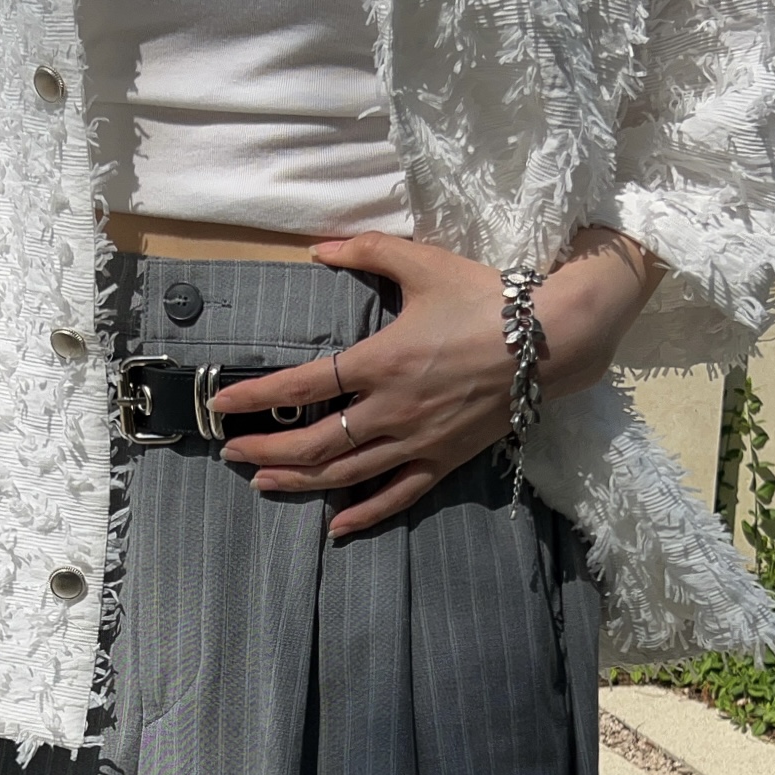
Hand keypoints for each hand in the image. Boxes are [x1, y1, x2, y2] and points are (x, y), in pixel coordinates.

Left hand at [213, 225, 662, 536]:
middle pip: (315, 442)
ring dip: (299, 480)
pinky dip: (364, 514)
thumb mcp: (423, 264)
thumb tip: (319, 247)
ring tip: (263, 481)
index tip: (223, 406)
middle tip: (233, 452)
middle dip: (267, 448)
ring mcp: (417, 442)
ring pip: (346, 474)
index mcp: (381, 361)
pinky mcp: (443, 461)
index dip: (257, 397)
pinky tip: (335, 526)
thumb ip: (367, 251)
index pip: (303, 385)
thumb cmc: (486, 298)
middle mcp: (392, 410)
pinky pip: (397, 496)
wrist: (551, 341)